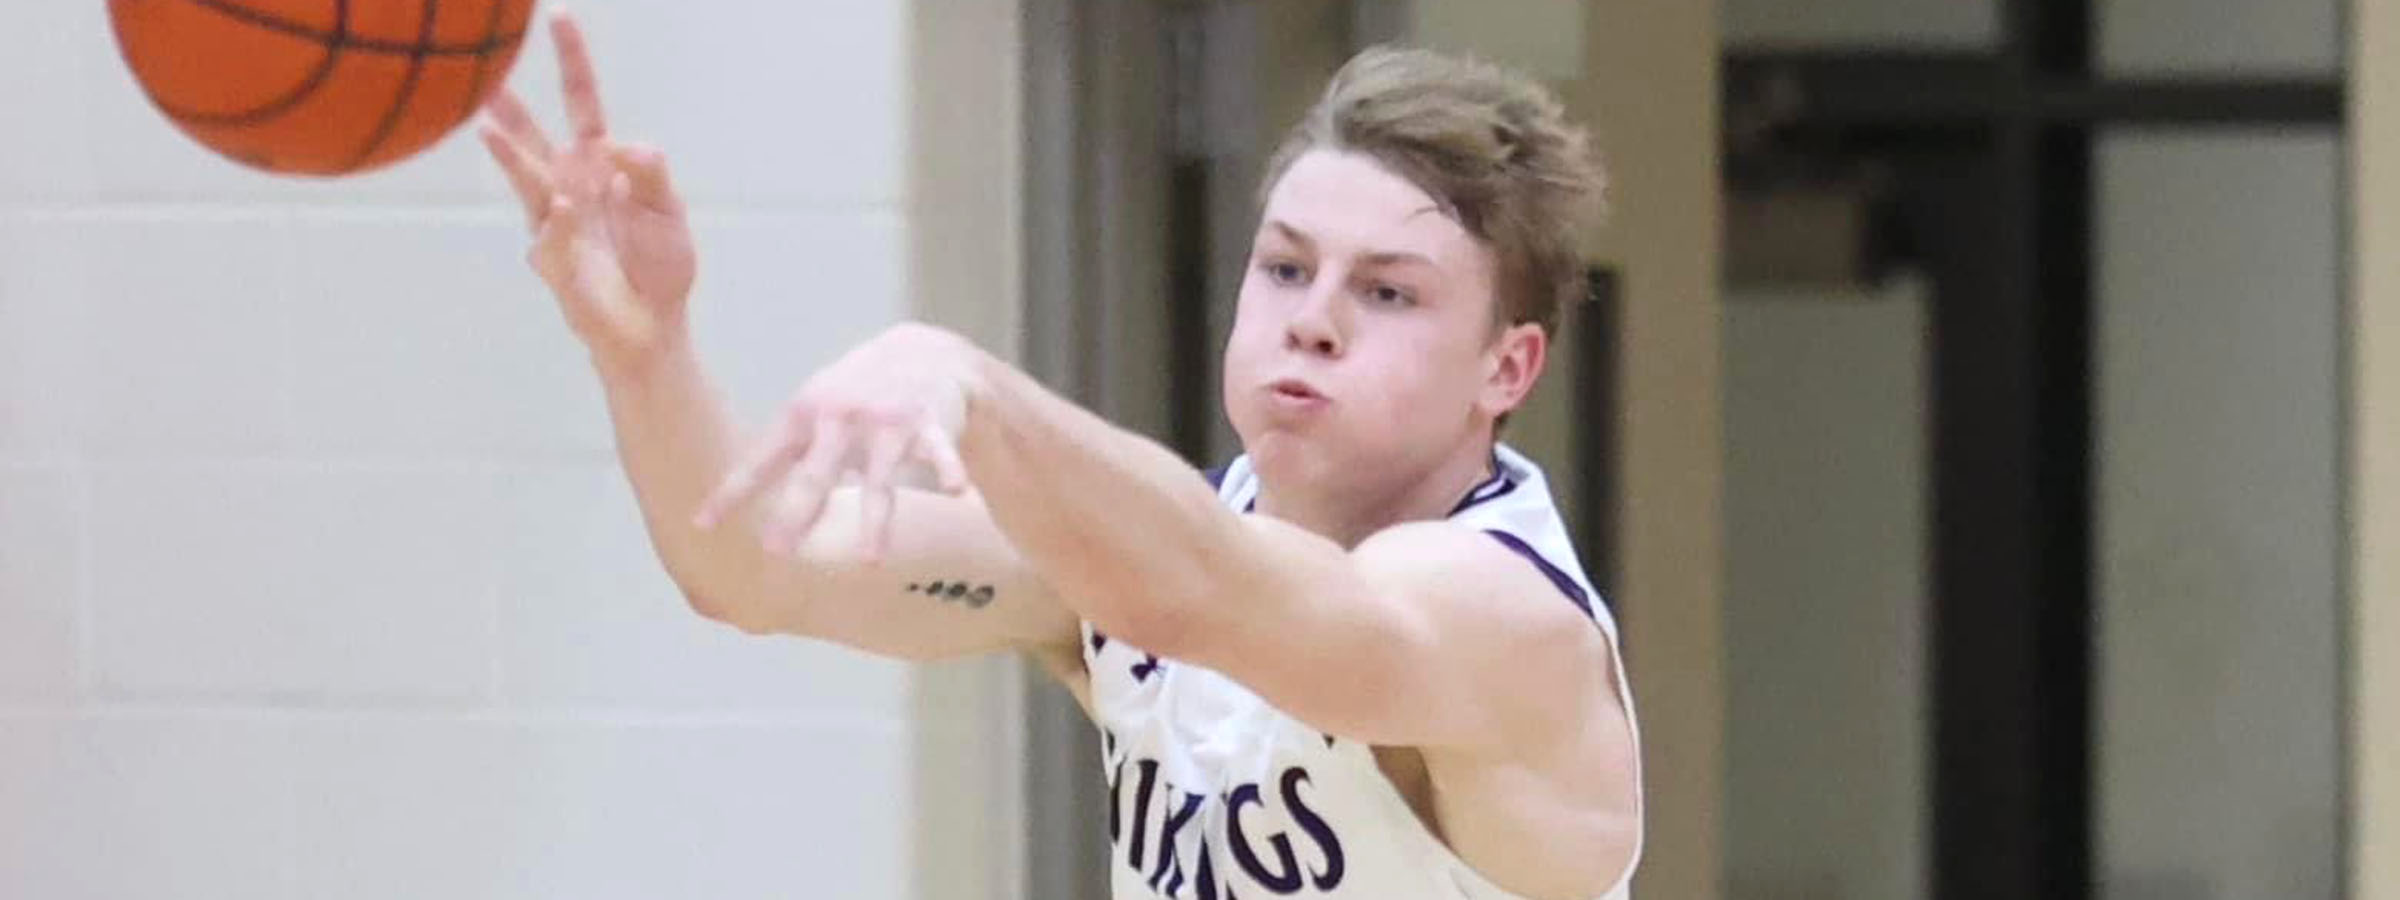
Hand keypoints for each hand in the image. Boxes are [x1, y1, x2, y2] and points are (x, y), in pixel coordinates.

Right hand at [480, 8, 696, 368]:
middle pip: (535, 132)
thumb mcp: (668, 211)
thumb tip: (621, 148)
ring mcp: (554, 220)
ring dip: (510, 154)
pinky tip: (562, 206)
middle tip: (482, 67)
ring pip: (527, 178)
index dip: (571, 60)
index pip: (581, 100)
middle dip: (510, 102)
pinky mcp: (552, 259)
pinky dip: (558, 220)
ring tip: (488, 126)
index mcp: (598, 161)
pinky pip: (551, 232)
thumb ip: (650, 174)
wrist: (652, 325)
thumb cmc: (659, 265)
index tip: (557, 17)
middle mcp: (568, 182)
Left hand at [693, 324, 982, 561]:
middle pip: (816, 474)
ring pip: (881, 479)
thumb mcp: (812, 415)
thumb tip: (733, 502)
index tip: (702, 526)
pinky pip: (940, 452)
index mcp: (803, 416)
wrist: (922, 354)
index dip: (732, 493)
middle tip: (776, 550)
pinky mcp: (931, 423)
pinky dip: (948, 469)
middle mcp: (841, 418)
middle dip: (797, 513)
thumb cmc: (853, 398)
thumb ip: (782, 457)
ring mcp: (887, 422)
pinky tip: (956, 489)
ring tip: (870, 560)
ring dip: (876, 521)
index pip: (761, 461)